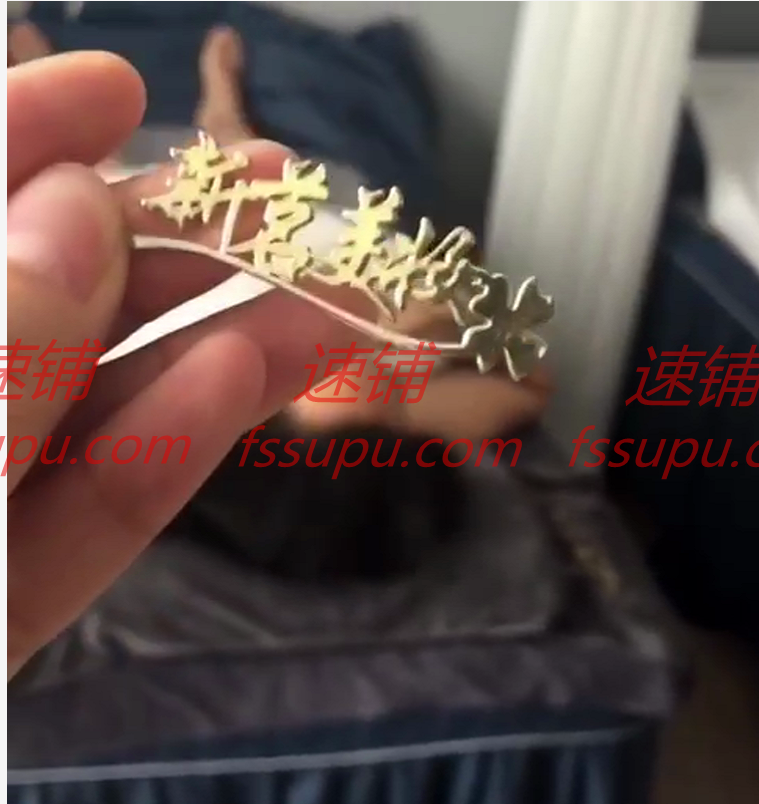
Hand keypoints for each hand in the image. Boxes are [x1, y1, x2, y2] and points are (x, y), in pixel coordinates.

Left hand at [6, 52, 358, 677]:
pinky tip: (250, 379)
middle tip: (283, 199)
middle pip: (41, 306)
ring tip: (327, 300)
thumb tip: (74, 211)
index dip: (16, 136)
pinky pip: (93, 511)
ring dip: (214, 342)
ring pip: (93, 409)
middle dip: (166, 242)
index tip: (120, 88)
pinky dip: (175, 445)